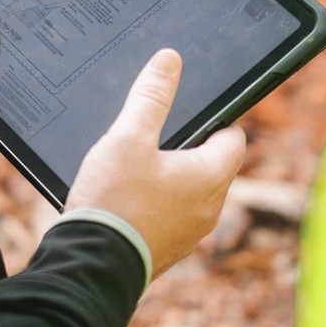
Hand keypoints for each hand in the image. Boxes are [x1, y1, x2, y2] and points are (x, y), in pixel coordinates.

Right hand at [65, 49, 245, 279]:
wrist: (91, 266)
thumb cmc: (114, 203)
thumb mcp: (128, 137)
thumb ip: (150, 96)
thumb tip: (169, 60)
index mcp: (211, 176)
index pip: (234, 137)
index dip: (216, 119)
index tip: (192, 112)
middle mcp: (209, 208)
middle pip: (213, 164)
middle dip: (189, 147)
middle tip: (155, 135)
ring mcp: (190, 233)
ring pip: (192, 191)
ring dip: (172, 176)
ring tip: (136, 165)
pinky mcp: (168, 248)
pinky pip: (173, 214)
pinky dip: (158, 201)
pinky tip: (127, 195)